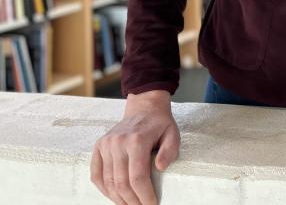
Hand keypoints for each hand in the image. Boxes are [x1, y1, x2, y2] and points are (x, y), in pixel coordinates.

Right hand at [91, 90, 179, 204]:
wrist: (144, 107)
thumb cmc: (160, 124)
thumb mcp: (173, 134)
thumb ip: (170, 150)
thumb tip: (160, 168)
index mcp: (137, 140)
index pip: (138, 177)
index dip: (144, 196)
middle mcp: (118, 143)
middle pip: (121, 183)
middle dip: (132, 201)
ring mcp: (105, 145)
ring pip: (108, 182)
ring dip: (118, 198)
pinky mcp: (98, 147)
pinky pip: (96, 174)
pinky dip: (104, 189)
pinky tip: (114, 196)